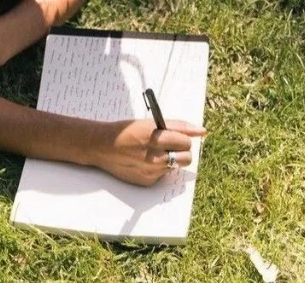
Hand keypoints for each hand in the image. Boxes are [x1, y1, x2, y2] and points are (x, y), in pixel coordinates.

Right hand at [91, 119, 206, 186]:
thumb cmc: (128, 131)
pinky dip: (158, 169)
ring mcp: (151, 172)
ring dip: (170, 160)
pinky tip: (144, 162)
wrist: (102, 146)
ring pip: (175, 167)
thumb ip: (179, 126)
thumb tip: (202, 131)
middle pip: (186, 158)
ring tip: (154, 153)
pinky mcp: (147, 182)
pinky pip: (163, 175)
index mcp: (156, 138)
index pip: (186, 142)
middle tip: (169, 146)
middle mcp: (155, 157)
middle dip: (182, 151)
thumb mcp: (152, 123)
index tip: (175, 137)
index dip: (182, 139)